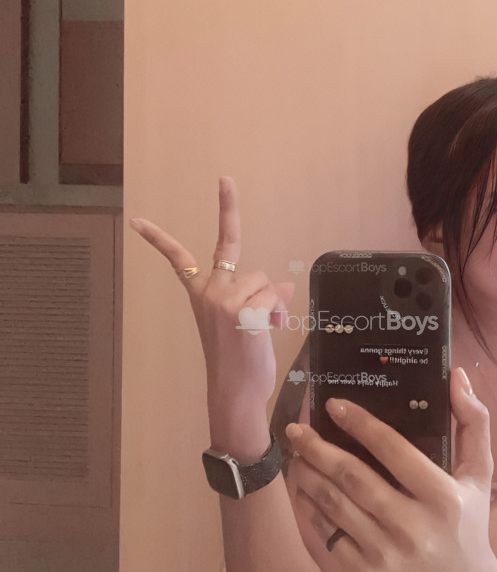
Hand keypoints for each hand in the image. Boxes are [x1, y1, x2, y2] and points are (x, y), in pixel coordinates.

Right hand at [129, 177, 294, 455]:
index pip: (178, 259)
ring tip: (265, 327)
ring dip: (272, 300)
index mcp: (200, 295)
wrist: (236, 393)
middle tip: (225, 179)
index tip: (138, 221)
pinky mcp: (245, 313)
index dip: (159, 238)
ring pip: (263, 278)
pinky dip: (280, 313)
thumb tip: (283, 285)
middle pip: (230, 246)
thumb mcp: (245, 323)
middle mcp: (208, 293)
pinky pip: (274, 297)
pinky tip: (270, 332)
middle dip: (226, 206)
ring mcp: (224, 301)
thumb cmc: (239, 362)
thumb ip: (257, 298)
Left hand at [285, 367, 496, 571]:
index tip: (334, 404)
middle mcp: (414, 526)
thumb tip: (457, 376)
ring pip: (335, 505)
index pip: (394, 451)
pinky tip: (303, 488)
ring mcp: (387, 553)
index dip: (361, 424)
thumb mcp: (480, 474)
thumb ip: (474, 423)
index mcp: (444, 497)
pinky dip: (311, 509)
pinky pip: (329, 535)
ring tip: (295, 453)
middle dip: (319, 449)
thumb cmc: (468, 523)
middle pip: (353, 478)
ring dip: (309, 475)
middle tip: (297, 429)